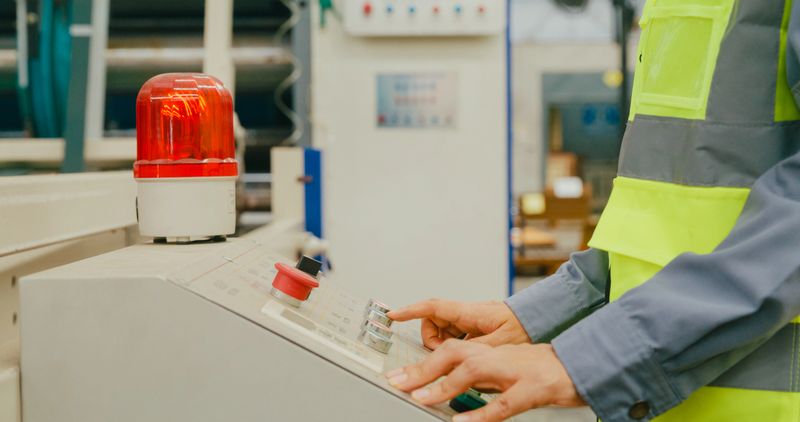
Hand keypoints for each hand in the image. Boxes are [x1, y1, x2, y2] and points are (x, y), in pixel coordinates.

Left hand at [386, 340, 584, 421]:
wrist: (578, 366)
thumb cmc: (539, 370)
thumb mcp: (502, 368)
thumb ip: (475, 375)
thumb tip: (443, 385)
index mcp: (489, 352)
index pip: (448, 351)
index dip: (420, 363)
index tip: (396, 377)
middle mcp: (497, 357)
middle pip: (454, 354)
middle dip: (423, 369)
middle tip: (397, 383)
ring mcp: (514, 372)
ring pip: (474, 371)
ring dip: (444, 384)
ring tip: (421, 398)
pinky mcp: (531, 389)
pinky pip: (503, 403)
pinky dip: (481, 413)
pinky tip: (462, 421)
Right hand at [387, 299, 528, 348]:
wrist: (540, 319)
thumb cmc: (524, 326)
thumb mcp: (499, 344)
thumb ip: (474, 351)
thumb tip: (456, 361)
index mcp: (469, 313)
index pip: (433, 308)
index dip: (410, 311)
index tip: (393, 315)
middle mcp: (466, 313)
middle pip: (433, 323)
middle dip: (432, 340)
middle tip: (446, 355)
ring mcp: (469, 320)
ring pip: (442, 332)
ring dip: (445, 345)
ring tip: (463, 356)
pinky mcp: (474, 327)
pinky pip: (454, 336)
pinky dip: (455, 346)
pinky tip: (469, 355)